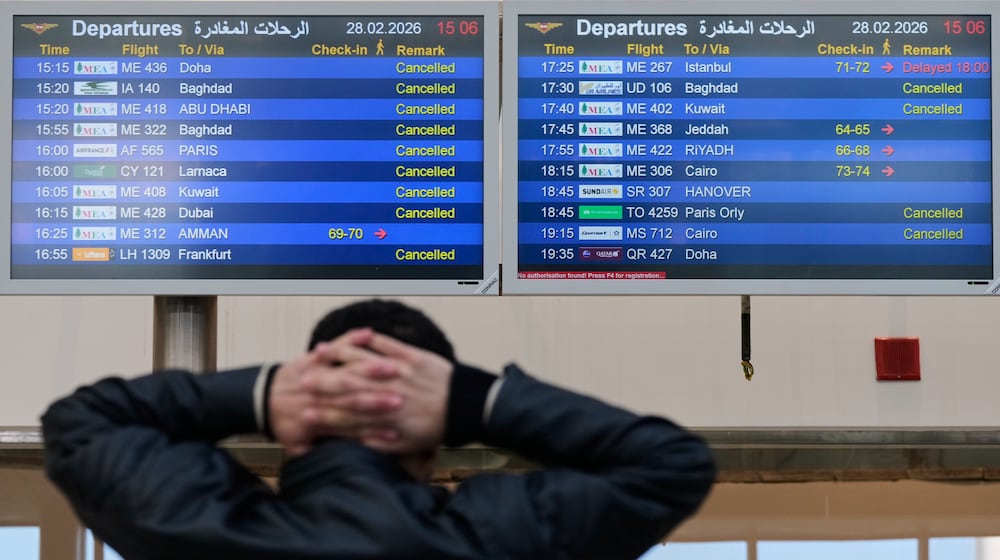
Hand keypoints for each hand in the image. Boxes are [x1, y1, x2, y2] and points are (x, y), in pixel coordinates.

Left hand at [268, 330, 402, 456]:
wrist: (261, 399)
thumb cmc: (283, 423)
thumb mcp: (293, 445)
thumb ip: (310, 455)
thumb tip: (330, 469)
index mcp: (318, 417)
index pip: (350, 424)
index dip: (373, 428)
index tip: (393, 431)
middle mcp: (321, 394)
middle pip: (353, 395)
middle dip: (378, 398)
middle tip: (400, 400)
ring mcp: (319, 373)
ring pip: (348, 369)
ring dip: (371, 368)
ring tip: (394, 369)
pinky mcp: (317, 358)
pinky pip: (337, 346)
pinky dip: (351, 339)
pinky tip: (368, 334)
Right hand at [302, 331, 452, 454]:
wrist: (467, 407)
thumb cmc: (435, 429)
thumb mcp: (405, 446)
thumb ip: (376, 444)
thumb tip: (351, 445)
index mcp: (384, 417)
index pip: (346, 416)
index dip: (323, 415)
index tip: (305, 414)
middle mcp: (387, 392)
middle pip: (346, 385)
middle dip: (321, 383)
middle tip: (301, 381)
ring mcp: (399, 372)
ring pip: (362, 361)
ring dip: (339, 356)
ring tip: (321, 352)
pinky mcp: (412, 356)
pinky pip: (386, 343)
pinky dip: (367, 339)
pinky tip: (357, 335)